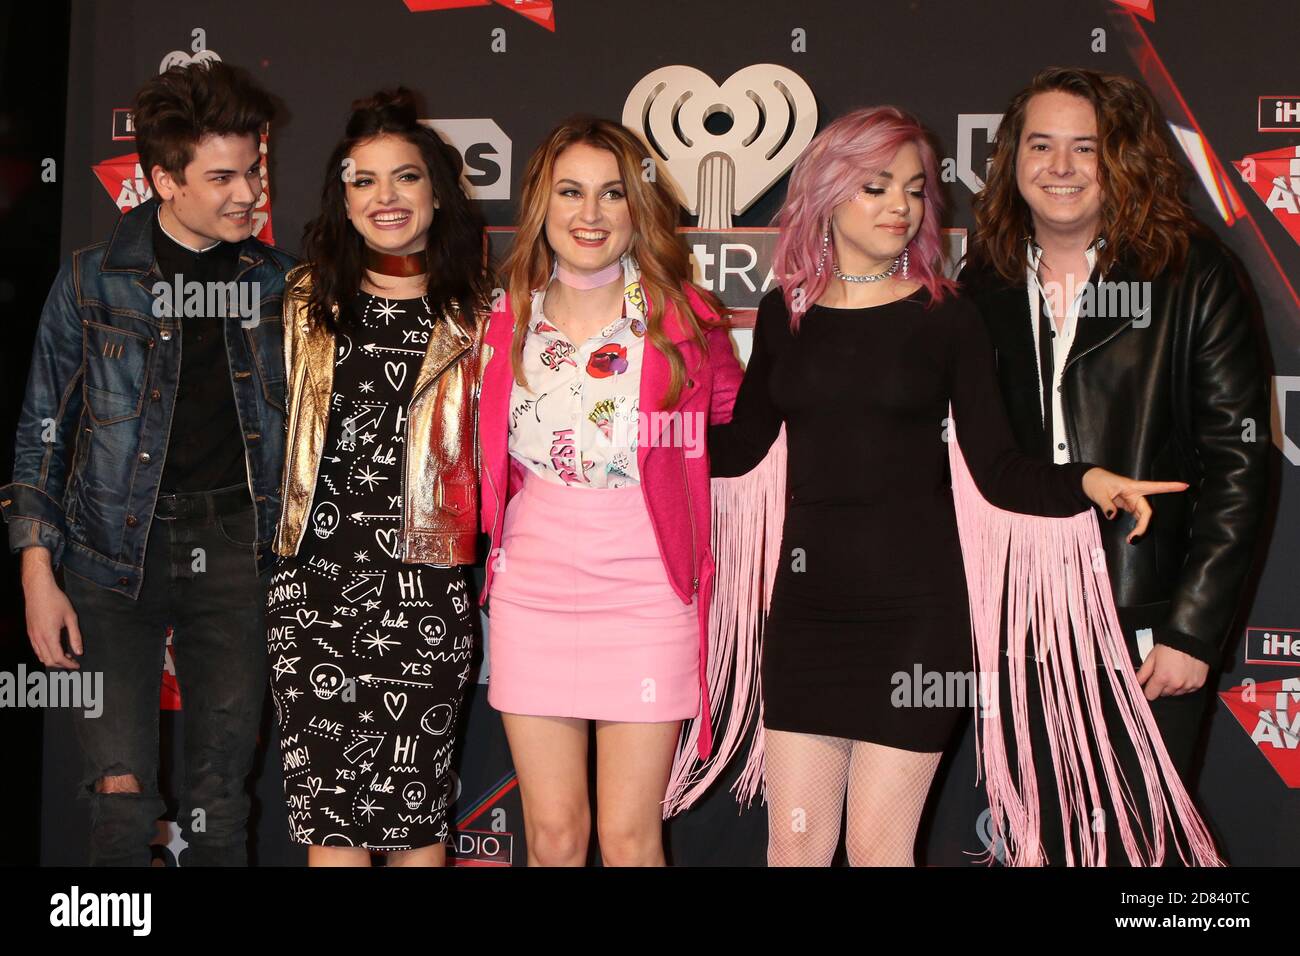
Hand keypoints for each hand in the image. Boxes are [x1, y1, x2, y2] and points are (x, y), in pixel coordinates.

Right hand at [21, 548, 81, 668]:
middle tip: (73, 662)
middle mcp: (38, 638)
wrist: (38, 589)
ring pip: (41, 656)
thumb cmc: (56, 601)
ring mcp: (32, 635)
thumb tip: (79, 652)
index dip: (68, 664)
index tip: (77, 665)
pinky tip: (56, 647)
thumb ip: (75, 636)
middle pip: (48, 660)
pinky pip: (36, 649)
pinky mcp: (29, 632)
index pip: (58, 658)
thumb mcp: (71, 617)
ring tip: (67, 655)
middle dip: (61, 665)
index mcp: (49, 635)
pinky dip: (46, 653)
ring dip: (53, 659)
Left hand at [1081, 468, 1187, 542]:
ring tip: (1131, 539)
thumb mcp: (1099, 493)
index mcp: (1132, 487)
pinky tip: (1132, 536)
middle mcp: (1135, 494)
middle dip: (1143, 525)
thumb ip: (1106, 505)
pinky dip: (1136, 527)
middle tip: (1133, 538)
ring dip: (1140, 528)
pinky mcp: (1127, 506)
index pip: (1154, 487)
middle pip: (1147, 511)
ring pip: (1143, 516)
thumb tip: (1113, 516)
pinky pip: (1137, 517)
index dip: (1170, 486)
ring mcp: (1132, 501)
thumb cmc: (1095, 482)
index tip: (1185, 486)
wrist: (1088, 481)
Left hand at [1136, 644, 1208, 699]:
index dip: (1148, 690)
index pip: (1151, 695)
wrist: (1191, 640)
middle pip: (1163, 694)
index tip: (1149, 685)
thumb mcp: (1152, 657)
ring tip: (1174, 672)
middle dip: (1161, 686)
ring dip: (1173, 686)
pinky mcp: (1198, 684)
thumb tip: (1136, 682)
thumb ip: (1143, 672)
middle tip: (1163, 673)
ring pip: (1176, 693)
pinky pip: (1188, 690)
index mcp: (1162, 678)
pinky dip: (1185, 685)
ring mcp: (1188, 685)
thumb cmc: (1171, 646)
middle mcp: (1175, 684)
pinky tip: (1184, 674)